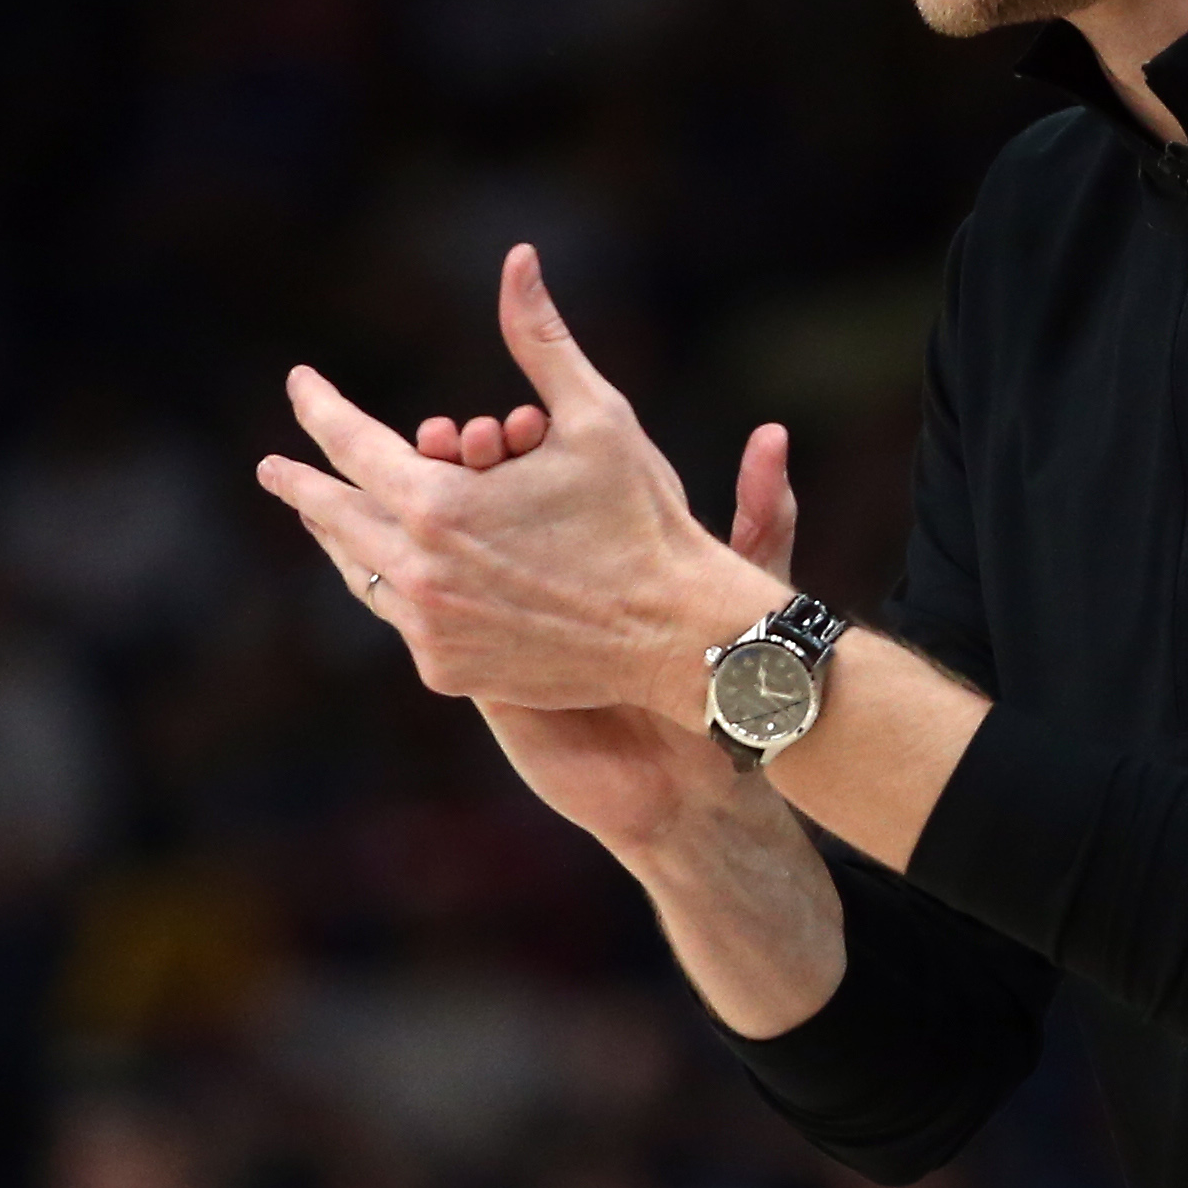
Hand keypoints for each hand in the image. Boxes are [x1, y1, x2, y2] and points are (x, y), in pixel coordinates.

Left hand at [256, 243, 778, 722]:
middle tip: (275, 471)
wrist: (677, 635)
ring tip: (322, 517)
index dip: (319, 408)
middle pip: (334, 517)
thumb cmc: (641, 518)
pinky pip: (400, 621)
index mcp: (438, 504)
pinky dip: (392, 589)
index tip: (299, 384)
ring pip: (360, 574)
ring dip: (338, 539)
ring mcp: (429, 627)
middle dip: (301, 487)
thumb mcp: (595, 415)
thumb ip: (540, 339)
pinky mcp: (449, 669)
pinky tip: (386, 573)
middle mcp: (418, 572)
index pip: (349, 445)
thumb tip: (519, 258)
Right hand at [441, 410, 802, 857]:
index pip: (548, 468)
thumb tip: (774, 436)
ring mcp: (507, 611)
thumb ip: (763, 515)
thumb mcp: (750, 582)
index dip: (530, 438)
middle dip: (465, 462)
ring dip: (435, 505)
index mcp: (604, 538)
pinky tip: (413, 549)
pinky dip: (417, 570)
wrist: (690, 765)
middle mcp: (548, 567)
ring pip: (448, 544)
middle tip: (464, 440)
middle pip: (486, 495)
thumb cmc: (719, 669)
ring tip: (440, 476)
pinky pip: (431, 606)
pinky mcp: (479, 660)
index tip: (528, 422)